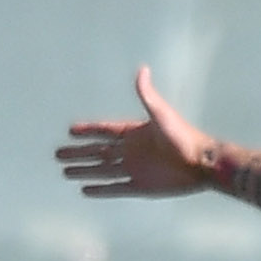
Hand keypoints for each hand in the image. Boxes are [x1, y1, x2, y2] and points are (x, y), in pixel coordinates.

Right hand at [56, 68, 216, 198]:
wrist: (202, 164)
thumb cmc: (184, 137)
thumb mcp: (162, 114)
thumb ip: (148, 95)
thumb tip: (142, 69)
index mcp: (134, 133)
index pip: (105, 131)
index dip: (88, 130)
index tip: (71, 131)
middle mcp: (132, 152)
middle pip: (98, 152)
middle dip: (79, 153)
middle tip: (58, 154)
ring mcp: (135, 169)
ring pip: (102, 171)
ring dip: (84, 171)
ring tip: (65, 172)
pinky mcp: (141, 186)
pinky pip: (116, 189)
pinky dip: (101, 190)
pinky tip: (85, 191)